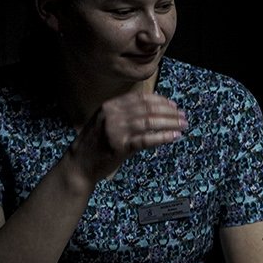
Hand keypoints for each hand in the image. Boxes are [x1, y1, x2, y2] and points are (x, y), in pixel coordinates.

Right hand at [68, 92, 186, 184]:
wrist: (79, 164)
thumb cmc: (96, 144)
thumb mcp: (105, 121)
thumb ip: (125, 114)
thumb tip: (155, 110)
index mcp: (109, 106)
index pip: (140, 98)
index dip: (160, 100)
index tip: (173, 105)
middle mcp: (112, 116)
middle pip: (148, 108)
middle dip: (169, 112)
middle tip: (183, 116)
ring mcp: (115, 131)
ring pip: (149, 122)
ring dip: (170, 123)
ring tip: (182, 125)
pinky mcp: (119, 147)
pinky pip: (146, 140)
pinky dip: (162, 137)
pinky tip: (174, 136)